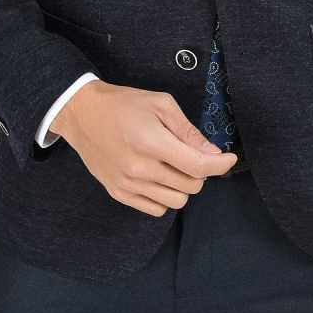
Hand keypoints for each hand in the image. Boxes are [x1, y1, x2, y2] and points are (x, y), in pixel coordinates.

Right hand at [50, 80, 237, 215]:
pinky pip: (156, 208)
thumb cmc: (123, 104)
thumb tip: (212, 152)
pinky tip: (160, 177)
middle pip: (191, 185)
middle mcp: (140, 168)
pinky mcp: (119, 193)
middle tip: (192, 153)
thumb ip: (187, 130)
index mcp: (152, 142)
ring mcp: (128, 184)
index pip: (199, 166)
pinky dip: (165, 196)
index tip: (229, 159)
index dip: (221, 164)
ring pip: (177, 200)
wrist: (84, 114)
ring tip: (174, 164)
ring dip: (184, 184)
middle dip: (200, 171)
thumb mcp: (161, 103)